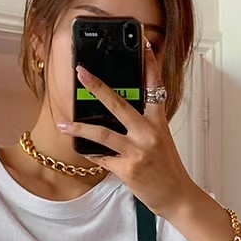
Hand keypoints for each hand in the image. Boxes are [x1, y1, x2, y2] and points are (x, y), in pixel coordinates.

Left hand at [56, 40, 199, 220]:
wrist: (177, 196)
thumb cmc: (168, 169)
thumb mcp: (161, 140)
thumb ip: (144, 125)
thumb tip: (118, 113)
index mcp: (158, 122)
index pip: (155, 87)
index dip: (149, 64)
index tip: (143, 43)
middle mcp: (148, 133)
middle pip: (118, 103)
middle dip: (96, 86)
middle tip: (81, 72)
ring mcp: (137, 151)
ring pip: (102, 133)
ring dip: (80, 128)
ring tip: (64, 124)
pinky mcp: (128, 169)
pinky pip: (102, 158)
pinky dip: (90, 154)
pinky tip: (81, 150)